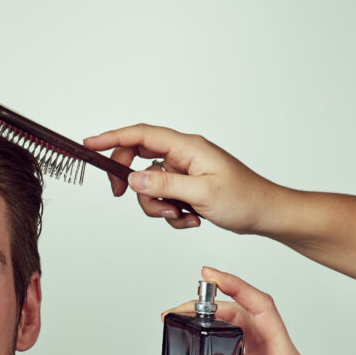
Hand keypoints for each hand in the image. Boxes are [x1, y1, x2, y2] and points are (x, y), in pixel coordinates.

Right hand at [83, 124, 284, 232]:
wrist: (266, 213)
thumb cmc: (245, 199)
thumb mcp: (202, 193)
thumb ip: (165, 185)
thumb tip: (133, 178)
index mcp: (187, 147)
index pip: (141, 135)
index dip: (112, 137)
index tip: (90, 144)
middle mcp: (183, 155)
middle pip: (138, 159)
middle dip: (131, 182)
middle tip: (123, 196)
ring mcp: (184, 171)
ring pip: (149, 185)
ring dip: (157, 206)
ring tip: (181, 215)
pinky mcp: (186, 187)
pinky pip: (163, 198)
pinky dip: (171, 213)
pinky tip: (191, 219)